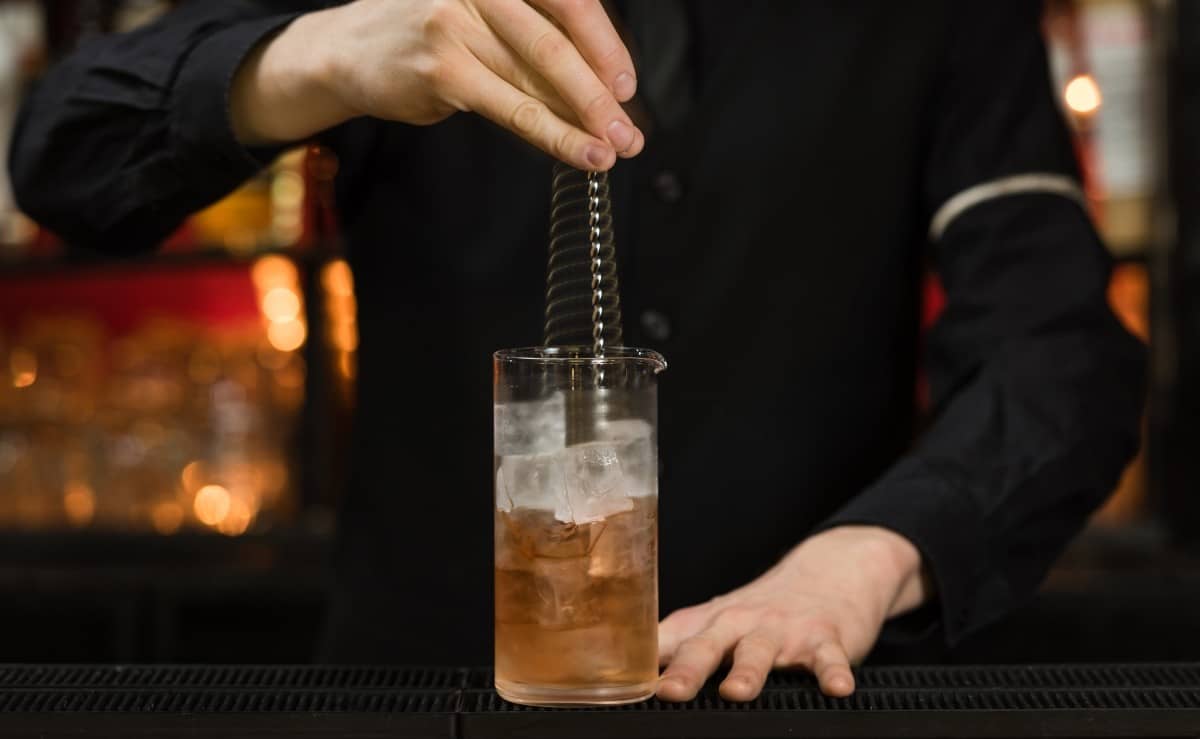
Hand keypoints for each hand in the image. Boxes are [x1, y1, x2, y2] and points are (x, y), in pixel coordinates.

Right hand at [232, 0, 643, 169]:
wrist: (349, 49)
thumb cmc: (427, 34)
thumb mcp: (483, 18)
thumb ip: (534, 40)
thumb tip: (601, 90)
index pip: (568, 0)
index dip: (605, 43)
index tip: (626, 84)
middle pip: (558, 40)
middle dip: (601, 91)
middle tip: (629, 129)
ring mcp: (457, 24)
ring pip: (539, 79)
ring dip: (584, 120)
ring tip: (613, 149)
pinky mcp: (443, 70)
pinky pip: (514, 108)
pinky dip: (554, 135)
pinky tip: (580, 153)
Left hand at [657, 526, 931, 701]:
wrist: (829, 570)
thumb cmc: (764, 608)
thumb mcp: (719, 619)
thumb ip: (681, 644)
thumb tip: (633, 675)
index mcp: (711, 622)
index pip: (670, 640)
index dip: (645, 661)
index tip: (622, 682)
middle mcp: (741, 623)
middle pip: (708, 645)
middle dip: (688, 669)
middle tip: (669, 691)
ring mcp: (783, 630)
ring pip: (761, 651)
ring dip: (748, 671)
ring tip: (735, 692)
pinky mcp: (825, 638)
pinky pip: (829, 658)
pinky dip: (833, 673)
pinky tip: (837, 688)